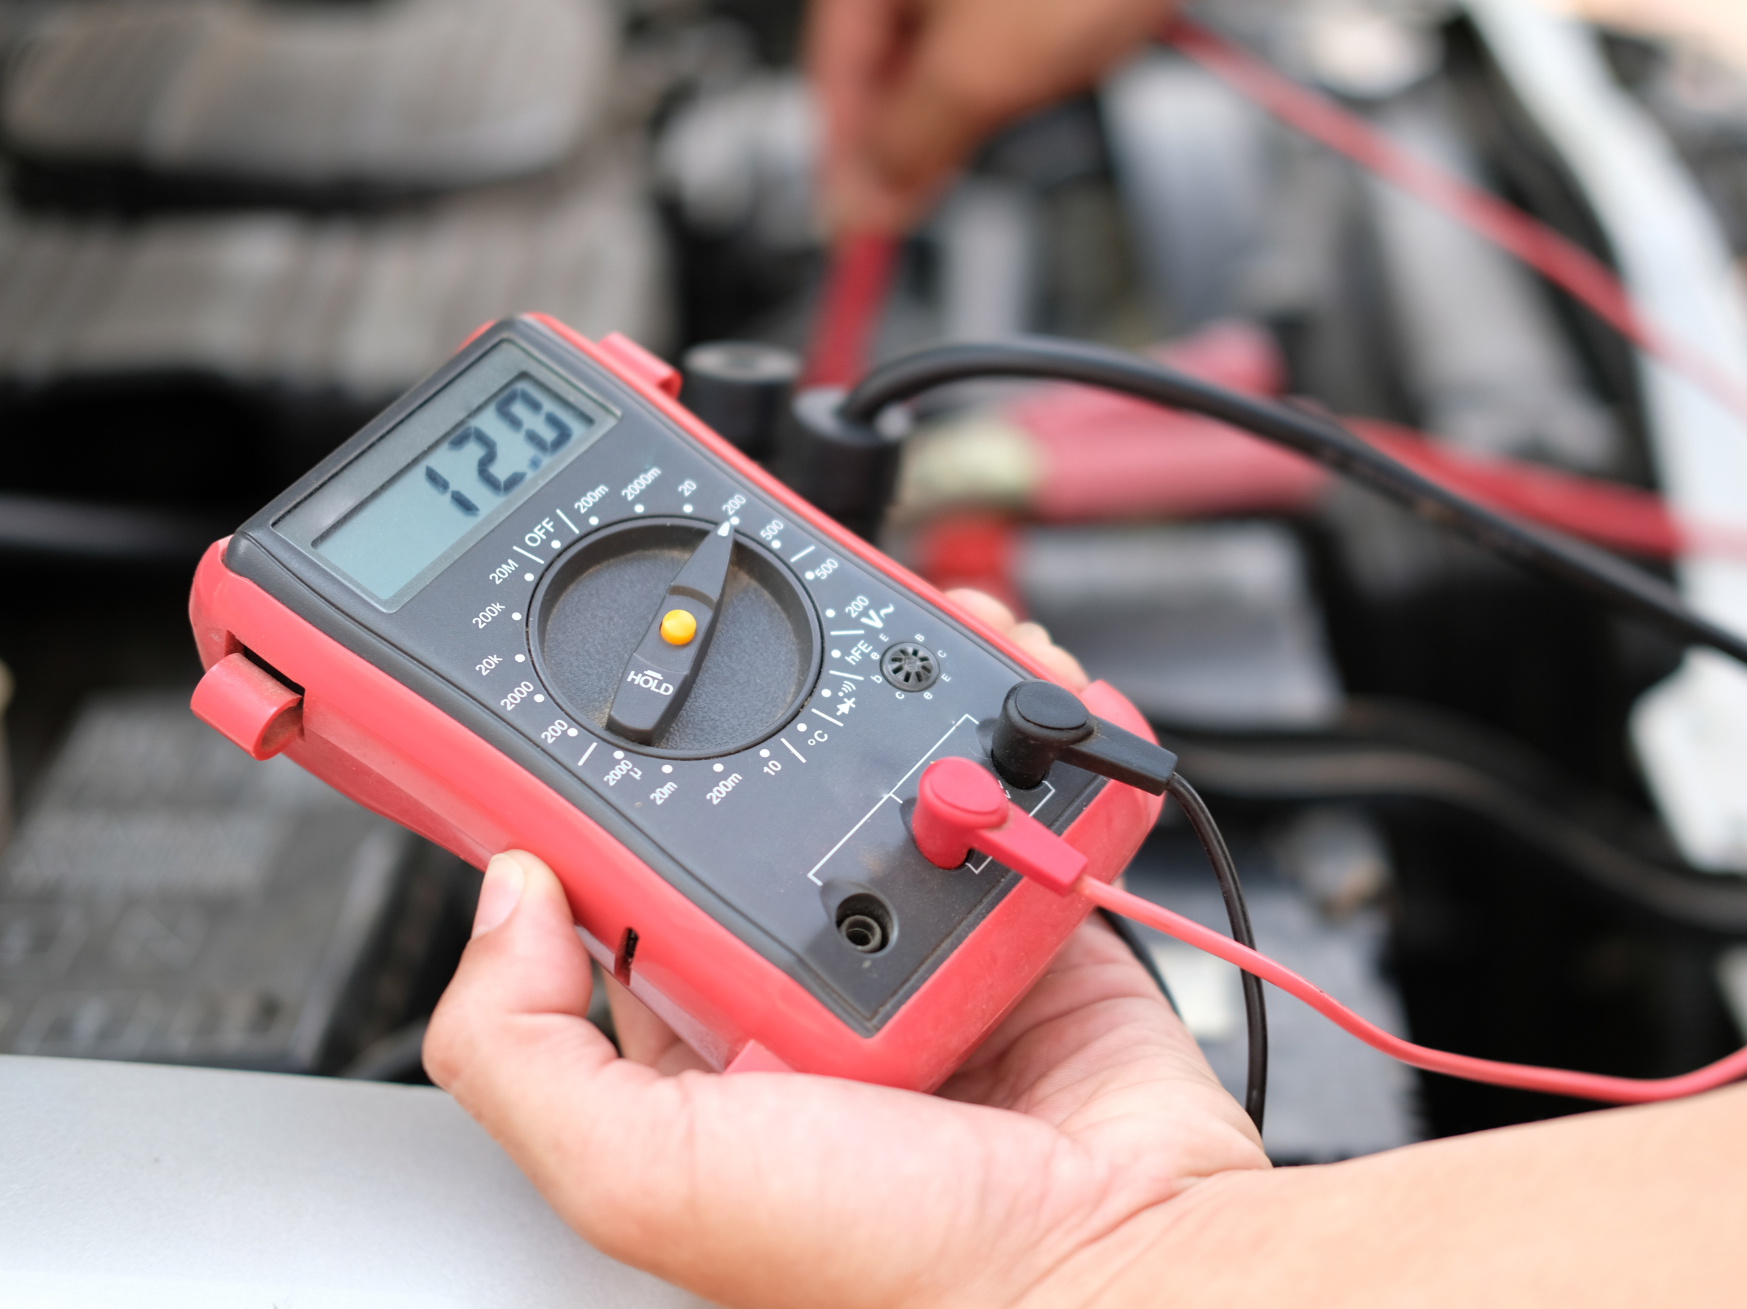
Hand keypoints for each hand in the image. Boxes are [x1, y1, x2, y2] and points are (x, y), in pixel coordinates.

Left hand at [424, 592, 1266, 1307]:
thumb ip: (524, 1055)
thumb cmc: (893, 1261)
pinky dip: (1010, 725)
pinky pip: (1011, 794)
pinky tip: (997, 674)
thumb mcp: (645, 1176)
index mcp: (703, 1036)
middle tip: (755, 642)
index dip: (602, 786)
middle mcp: (809, 983)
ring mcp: (922, 940)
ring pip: (887, 781)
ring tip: (886, 637)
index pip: (624, 882)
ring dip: (891, 698)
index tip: (594, 690)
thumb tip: (500, 898)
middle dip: (760, 716)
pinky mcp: (1025, 914)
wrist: (1108, 1261)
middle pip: (762, 805)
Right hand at [808, 0, 1253, 233]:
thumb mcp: (974, 71)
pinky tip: (1018, 96)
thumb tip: (865, 199)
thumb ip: (908, 145)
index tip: (852, 224)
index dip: (843, 161)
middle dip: (902, 137)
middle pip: (884, 63)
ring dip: (953, 110)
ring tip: (967, 146)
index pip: (833, 70)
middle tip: (906, 205)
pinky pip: (990, 35)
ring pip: (939, 53)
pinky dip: (998, 76)